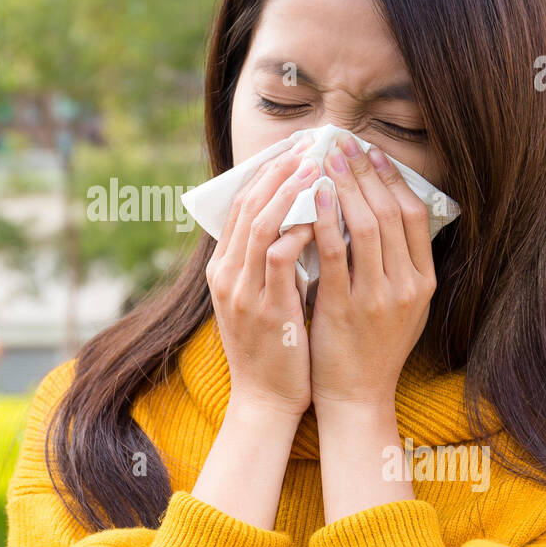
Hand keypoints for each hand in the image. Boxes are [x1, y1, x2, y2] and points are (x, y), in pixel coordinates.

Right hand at [205, 138, 319, 420]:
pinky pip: (279, 258)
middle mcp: (227, 276)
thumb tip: (296, 220)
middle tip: (308, 146)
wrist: (267, 400)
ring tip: (315, 167)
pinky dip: (298, 231)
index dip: (265, 174)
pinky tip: (322, 216)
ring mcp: (243, 292)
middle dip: (278, 172)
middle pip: (246, 206)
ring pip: (260, 225)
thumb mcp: (263, 297)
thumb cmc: (275, 348)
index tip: (293, 149)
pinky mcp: (266, 309)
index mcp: (224, 269)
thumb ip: (270, 262)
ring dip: (288, 192)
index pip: (239, 206)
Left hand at [307, 134, 437, 410]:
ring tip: (326, 158)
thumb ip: (394, 264)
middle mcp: (407, 286)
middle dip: (365, 173)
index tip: (372, 152)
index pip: (415, 215)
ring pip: (366, 226)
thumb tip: (379, 212)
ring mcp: (378, 297)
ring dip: (345, 186)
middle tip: (342, 143)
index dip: (393, 179)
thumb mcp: (398, 305)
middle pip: (391, 212)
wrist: (354, 398)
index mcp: (423, 281)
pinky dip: (325, 220)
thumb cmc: (369, 348)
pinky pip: (335, 254)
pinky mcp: (346, 308)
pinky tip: (314, 196)